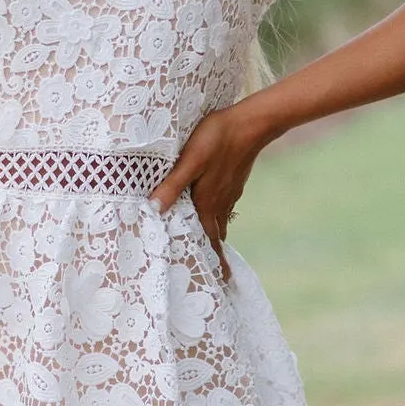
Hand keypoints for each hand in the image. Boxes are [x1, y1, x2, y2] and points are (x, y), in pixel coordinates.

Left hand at [152, 102, 266, 276]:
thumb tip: (153, 209)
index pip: (210, 242)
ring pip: (220, 221)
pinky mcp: (233, 180)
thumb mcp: (190, 161)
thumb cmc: (217, 140)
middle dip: (213, 254)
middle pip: (215, 235)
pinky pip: (224, 207)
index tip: (220, 282)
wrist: (251, 123)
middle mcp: (220, 203)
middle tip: (213, 272)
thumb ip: (172, 186)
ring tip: (210, 248)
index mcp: (208, 204)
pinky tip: (212, 210)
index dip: (214, 263)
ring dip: (215, 236)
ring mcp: (229, 192)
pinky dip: (217, 217)